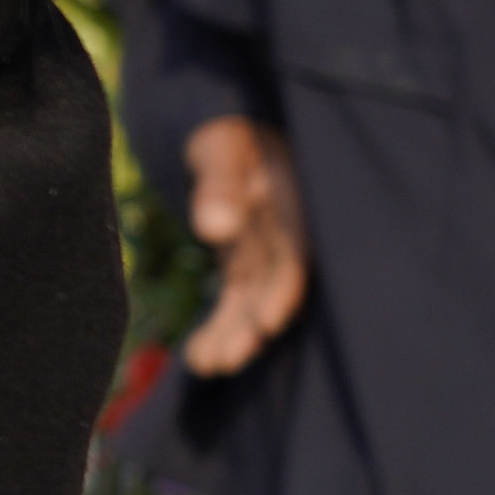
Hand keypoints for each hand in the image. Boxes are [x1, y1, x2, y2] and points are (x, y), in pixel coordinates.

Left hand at [178, 117, 309, 374]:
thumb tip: (214, 229)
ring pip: (253, 298)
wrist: (226, 128)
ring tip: (205, 366)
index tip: (265, 323)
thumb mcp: (221, 147)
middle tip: (224, 361)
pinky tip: (199, 358)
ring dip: (233, 333)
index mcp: (296, 204)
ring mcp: (268, 250)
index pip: (295, 255)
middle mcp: (287, 234)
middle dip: (252, 326)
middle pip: (274, 287)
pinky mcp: (247, 260)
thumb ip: (221, 183)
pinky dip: (222, 325)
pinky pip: (237, 298)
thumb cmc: (226, 132)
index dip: (283, 290)